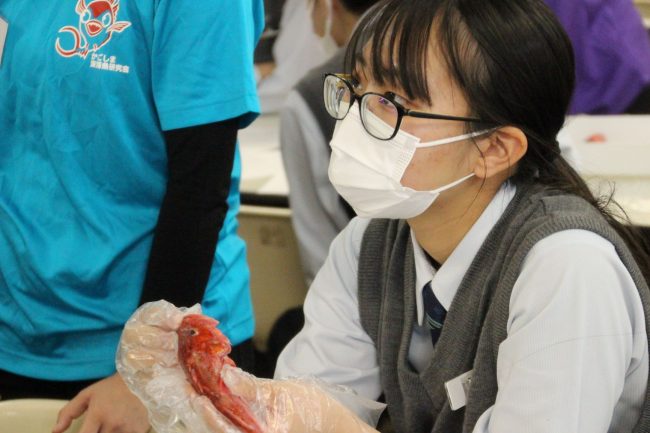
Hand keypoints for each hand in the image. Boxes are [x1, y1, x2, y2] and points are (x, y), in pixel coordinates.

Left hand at [52, 373, 149, 432]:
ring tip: (113, 423)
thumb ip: (68, 412)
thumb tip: (55, 431)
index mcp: (97, 414)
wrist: (143, 379)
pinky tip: (123, 425)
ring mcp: (127, 429)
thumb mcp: (88, 394)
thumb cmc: (113, 388)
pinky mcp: (140, 431)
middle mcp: (112, 423)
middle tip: (99, 424)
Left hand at [202, 365, 379, 432]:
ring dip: (209, 404)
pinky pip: (232, 418)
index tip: (195, 396)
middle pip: (219, 426)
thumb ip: (252, 388)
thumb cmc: (309, 407)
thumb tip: (227, 377)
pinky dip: (222, 404)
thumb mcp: (280, 392)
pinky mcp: (252, 426)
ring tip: (195, 383)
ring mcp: (251, 432)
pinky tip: (214, 388)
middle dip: (202, 407)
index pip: (225, 429)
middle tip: (187, 385)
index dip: (208, 414)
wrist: (328, 421)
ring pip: (223, 422)